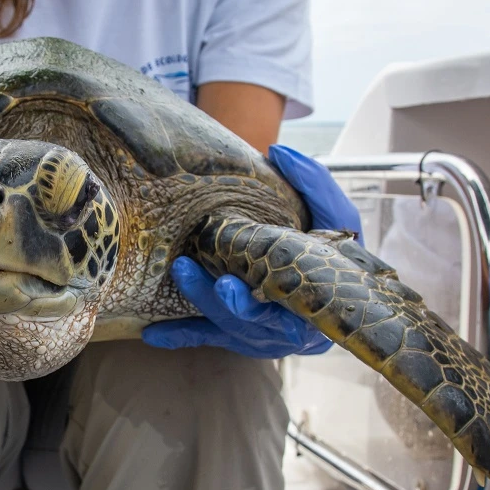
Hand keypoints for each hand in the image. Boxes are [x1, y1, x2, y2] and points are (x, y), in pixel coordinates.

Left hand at [142, 144, 361, 358]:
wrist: (335, 293)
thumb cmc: (335, 252)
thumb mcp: (337, 217)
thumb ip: (314, 186)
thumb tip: (278, 152)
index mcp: (311, 302)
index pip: (284, 305)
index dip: (256, 298)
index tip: (228, 283)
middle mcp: (283, 328)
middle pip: (246, 319)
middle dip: (216, 299)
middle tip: (189, 272)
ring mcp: (257, 335)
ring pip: (224, 324)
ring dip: (198, 300)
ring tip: (179, 271)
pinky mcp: (235, 336)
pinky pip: (204, 336)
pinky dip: (178, 335)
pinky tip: (152, 335)